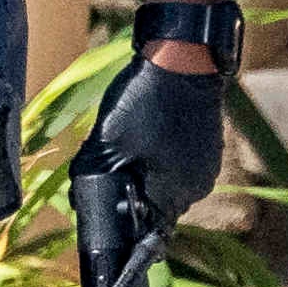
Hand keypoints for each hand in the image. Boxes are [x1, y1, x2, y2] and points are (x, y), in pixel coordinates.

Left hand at [83, 48, 225, 231]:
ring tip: (128, 142)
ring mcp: (206, 165)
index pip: (145, 230)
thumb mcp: (106, 144)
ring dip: (144, 172)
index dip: (122, 222)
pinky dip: (158, 155)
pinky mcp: (207, 145)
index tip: (104, 209)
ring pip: (165, 182)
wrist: (183, 56)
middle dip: (130, 191)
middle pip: (154, 206)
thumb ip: (92, 180)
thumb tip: (80, 206)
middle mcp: (197, 188)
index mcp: (176, 195)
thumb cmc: (145, 102)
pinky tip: (147, 131)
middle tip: (111, 163)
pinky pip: (177, 162)